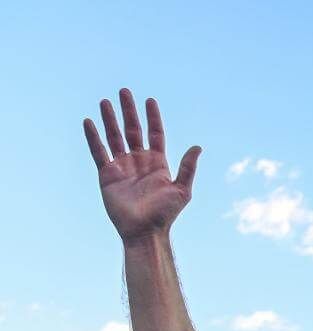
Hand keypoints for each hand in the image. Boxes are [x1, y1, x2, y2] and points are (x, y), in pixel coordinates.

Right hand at [84, 88, 200, 240]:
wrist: (144, 230)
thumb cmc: (165, 213)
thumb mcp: (182, 189)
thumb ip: (188, 167)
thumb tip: (198, 146)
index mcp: (158, 163)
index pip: (155, 134)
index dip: (153, 118)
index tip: (149, 100)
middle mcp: (139, 162)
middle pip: (133, 130)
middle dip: (129, 111)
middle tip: (124, 91)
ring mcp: (123, 167)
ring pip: (114, 137)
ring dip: (110, 119)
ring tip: (105, 101)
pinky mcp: (107, 174)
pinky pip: (99, 152)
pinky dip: (93, 137)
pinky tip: (89, 122)